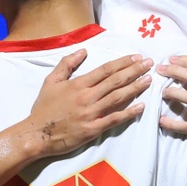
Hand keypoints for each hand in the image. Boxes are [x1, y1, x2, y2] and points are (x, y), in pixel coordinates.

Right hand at [27, 50, 152, 156]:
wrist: (37, 134)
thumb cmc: (44, 108)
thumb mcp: (51, 81)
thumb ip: (67, 64)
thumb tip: (83, 51)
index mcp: (78, 84)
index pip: (105, 70)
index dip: (123, 62)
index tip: (137, 57)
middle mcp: (87, 97)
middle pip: (115, 81)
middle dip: (134, 71)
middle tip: (150, 64)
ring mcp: (91, 113)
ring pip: (118, 98)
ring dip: (135, 88)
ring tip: (149, 80)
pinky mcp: (93, 129)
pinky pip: (114, 119)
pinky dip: (129, 113)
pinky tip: (141, 106)